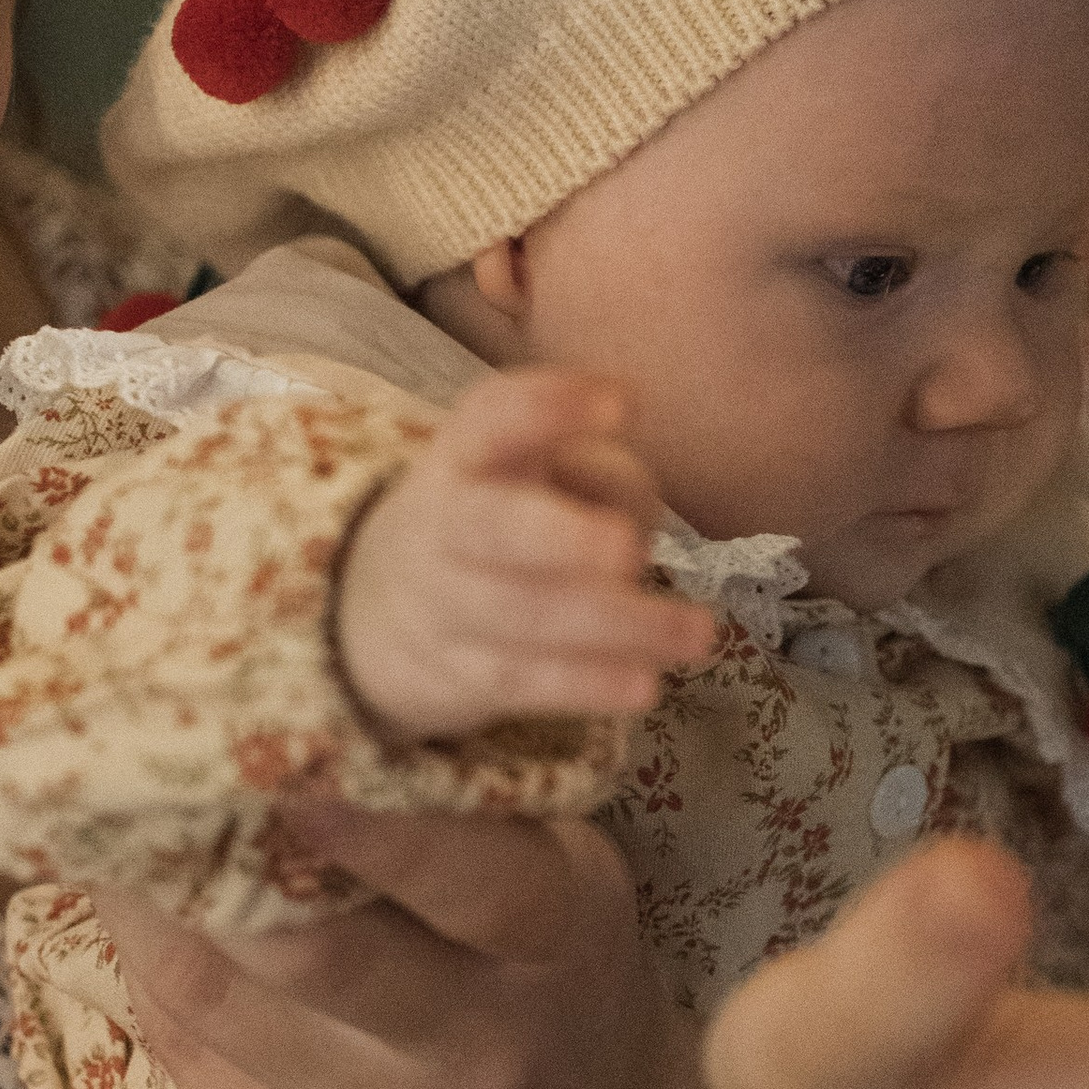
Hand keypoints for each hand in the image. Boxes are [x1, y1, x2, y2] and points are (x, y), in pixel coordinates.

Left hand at [92, 801, 713, 1088]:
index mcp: (553, 947)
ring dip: (140, 915)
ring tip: (103, 842)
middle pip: (301, 948)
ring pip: (212, 1007)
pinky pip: (197, 1076)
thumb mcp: (568, 885)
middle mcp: (476, 1056)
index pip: (459, 876)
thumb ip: (471, 810)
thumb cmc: (568, 995)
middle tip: (122, 774)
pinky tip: (146, 943)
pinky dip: (159, 994)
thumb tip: (322, 707)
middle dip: (196, 856)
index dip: (356, 823)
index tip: (264, 757)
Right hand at [335, 370, 716, 741]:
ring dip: (616, 625)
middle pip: (491, 527)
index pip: (492, 417)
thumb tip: (630, 519)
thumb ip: (596, 477)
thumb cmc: (507, 516)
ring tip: (699, 632)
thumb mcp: (541, 472)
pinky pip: (526, 681)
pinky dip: (587, 685)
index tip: (621, 403)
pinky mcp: (464, 672)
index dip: (550, 408)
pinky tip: (647, 684)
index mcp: (466, 453)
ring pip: (525, 615)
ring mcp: (447, 603)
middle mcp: (445, 522)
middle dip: (560, 537)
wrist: (390, 605)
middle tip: (629, 545)